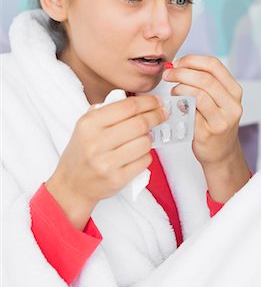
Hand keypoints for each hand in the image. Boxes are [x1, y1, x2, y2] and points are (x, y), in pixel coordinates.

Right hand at [46, 95, 167, 228]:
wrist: (72, 184)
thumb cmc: (82, 152)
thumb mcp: (86, 125)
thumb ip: (108, 110)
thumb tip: (141, 102)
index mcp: (89, 124)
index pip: (127, 106)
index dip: (148, 102)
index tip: (158, 102)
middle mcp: (96, 143)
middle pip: (139, 124)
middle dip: (156, 117)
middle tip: (162, 115)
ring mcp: (106, 163)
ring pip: (145, 143)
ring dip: (150, 138)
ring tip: (145, 137)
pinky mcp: (117, 179)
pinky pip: (144, 161)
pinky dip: (146, 155)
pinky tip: (139, 153)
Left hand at [162, 54, 250, 202]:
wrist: (221, 152)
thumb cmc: (214, 122)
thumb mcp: (218, 100)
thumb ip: (205, 82)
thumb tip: (179, 65)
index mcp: (234, 90)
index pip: (214, 65)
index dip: (192, 60)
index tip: (178, 63)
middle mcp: (232, 104)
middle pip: (205, 78)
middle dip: (181, 72)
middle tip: (168, 74)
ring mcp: (222, 119)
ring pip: (198, 93)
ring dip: (180, 87)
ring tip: (173, 90)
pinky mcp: (209, 132)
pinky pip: (191, 112)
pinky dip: (180, 103)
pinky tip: (176, 104)